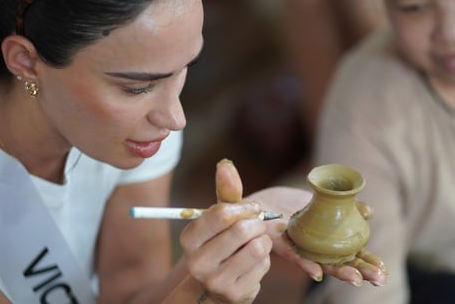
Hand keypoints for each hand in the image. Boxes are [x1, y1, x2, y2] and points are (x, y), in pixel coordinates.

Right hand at [179, 159, 270, 303]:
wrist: (218, 286)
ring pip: (257, 248)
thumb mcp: (221, 219)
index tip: (252, 209)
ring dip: (263, 242)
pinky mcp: (235, 294)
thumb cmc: (221, 243)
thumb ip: (226, 192)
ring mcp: (215, 281)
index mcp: (189, 238)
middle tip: (257, 227)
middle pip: (242, 230)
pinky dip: (265, 260)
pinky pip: (263, 266)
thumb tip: (225, 164)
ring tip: (255, 243)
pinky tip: (254, 262)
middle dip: (257, 225)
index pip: (221, 214)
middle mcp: (197, 262)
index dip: (244, 208)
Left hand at [247, 187, 387, 286]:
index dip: (368, 257)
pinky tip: (317, 274)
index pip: (353, 250)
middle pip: (344, 260)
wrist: (255, 207)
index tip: (384, 268)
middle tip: (380, 277)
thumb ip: (345, 206)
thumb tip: (369, 210)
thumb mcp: (319, 201)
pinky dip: (307, 265)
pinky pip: (296, 257)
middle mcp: (319, 246)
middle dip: (362, 268)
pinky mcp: (283, 246)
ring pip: (325, 263)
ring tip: (357, 279)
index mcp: (329, 237)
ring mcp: (303, 248)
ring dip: (341, 271)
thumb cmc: (287, 206)